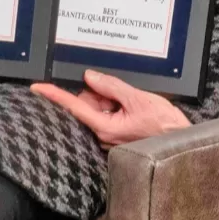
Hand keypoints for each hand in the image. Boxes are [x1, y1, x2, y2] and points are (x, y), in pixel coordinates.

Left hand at [29, 70, 189, 148]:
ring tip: (132, 106)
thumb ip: (111, 86)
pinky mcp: (115, 138)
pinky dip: (114, 108)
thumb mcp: (138, 99)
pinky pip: (106, 116)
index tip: (37, 87)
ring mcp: (108, 138)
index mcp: (105, 127)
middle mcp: (102, 136)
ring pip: (97, 110)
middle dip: (98, 94)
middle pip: (86, 105)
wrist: (181, 142)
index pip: (74, 107)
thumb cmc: (164, 125)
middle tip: (121, 96)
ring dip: (109, 101)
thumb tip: (90, 77)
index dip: (54, 95)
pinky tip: (131, 110)